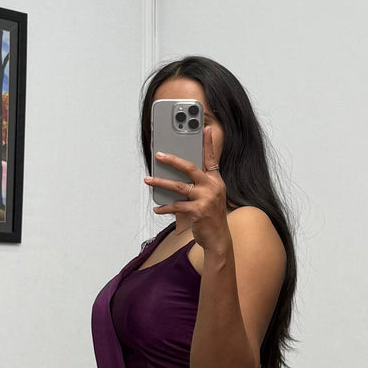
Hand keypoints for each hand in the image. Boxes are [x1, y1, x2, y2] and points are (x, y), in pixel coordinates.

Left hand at [143, 127, 228, 252]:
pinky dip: (165, 207)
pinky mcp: (197, 211)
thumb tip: (178, 175)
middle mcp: (212, 187)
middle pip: (190, 167)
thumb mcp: (211, 197)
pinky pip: (176, 205)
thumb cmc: (211, 217)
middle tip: (158, 155)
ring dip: (160, 182)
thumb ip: (200, 184)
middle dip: (172, 159)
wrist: (219, 239)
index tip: (205, 128)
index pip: (211, 158)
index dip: (208, 143)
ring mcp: (205, 198)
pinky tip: (157, 208)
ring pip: (178, 186)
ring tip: (148, 179)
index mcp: (216, 180)